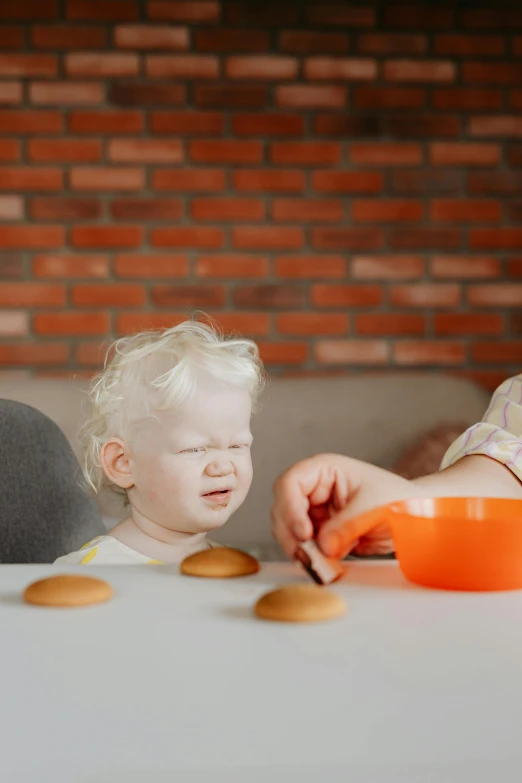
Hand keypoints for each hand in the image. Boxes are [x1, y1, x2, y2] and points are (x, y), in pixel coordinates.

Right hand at [271, 453, 417, 558]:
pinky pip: (304, 546)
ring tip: (320, 562)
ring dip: (299, 548)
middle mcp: (314, 488)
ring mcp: (314, 511)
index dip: (290, 508)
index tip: (304, 532)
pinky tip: (326, 564)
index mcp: (325, 470)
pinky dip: (311, 557)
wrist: (415, 517)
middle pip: (282, 508)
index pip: (291, 483)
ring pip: (288, 530)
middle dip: (291, 534)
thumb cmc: (398, 499)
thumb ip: (346, 526)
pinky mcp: (319, 532)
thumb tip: (323, 546)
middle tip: (307, 555)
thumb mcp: (373, 509)